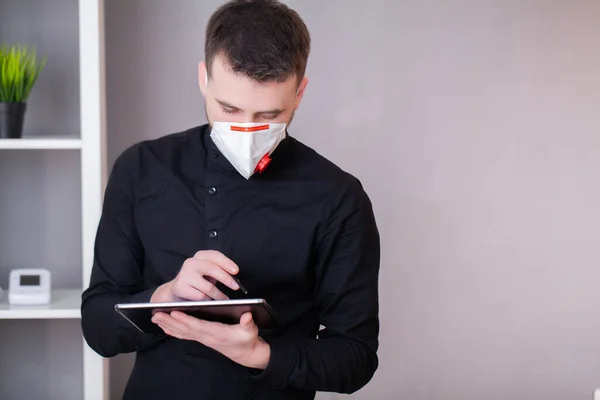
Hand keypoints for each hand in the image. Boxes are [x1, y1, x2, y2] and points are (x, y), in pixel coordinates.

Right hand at [151, 250, 239, 301]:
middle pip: (212, 268)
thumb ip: (219, 270)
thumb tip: (234, 278)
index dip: (227, 262)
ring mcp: (184, 275)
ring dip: (219, 295)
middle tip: (236, 287)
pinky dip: (208, 301)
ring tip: (224, 299)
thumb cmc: (197, 281)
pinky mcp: (180, 287)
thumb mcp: (208, 272)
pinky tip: (210, 302)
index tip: (236, 271)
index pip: (215, 255)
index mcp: (200, 256)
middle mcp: (191, 262)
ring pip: (207, 286)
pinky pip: (200, 296)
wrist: (175, 290)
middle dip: (226, 278)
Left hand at [152, 311, 270, 368]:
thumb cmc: (246, 338)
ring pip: (182, 332)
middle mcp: (207, 336)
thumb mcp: (250, 330)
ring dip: (168, 325)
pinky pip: (184, 334)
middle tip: (156, 314)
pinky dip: (173, 330)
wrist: (245, 352)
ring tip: (155, 318)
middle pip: (185, 329)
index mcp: (217, 332)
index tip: (174, 312)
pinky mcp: (201, 337)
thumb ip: (248, 323)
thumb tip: (247, 316)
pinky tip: (165, 326)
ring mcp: (203, 338)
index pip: (198, 326)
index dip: (185, 319)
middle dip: (170, 321)